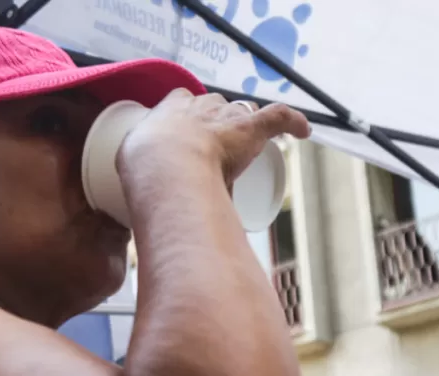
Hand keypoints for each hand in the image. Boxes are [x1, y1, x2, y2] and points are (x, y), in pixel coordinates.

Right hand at [117, 89, 310, 192]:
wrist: (164, 167)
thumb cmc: (145, 170)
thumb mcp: (135, 168)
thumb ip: (146, 180)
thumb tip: (157, 211)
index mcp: (168, 111)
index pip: (181, 102)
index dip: (188, 117)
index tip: (189, 133)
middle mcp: (199, 106)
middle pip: (214, 105)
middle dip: (217, 121)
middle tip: (217, 148)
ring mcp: (227, 116)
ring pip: (242, 112)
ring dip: (246, 126)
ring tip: (250, 145)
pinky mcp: (252, 127)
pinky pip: (278, 117)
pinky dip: (293, 122)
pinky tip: (303, 130)